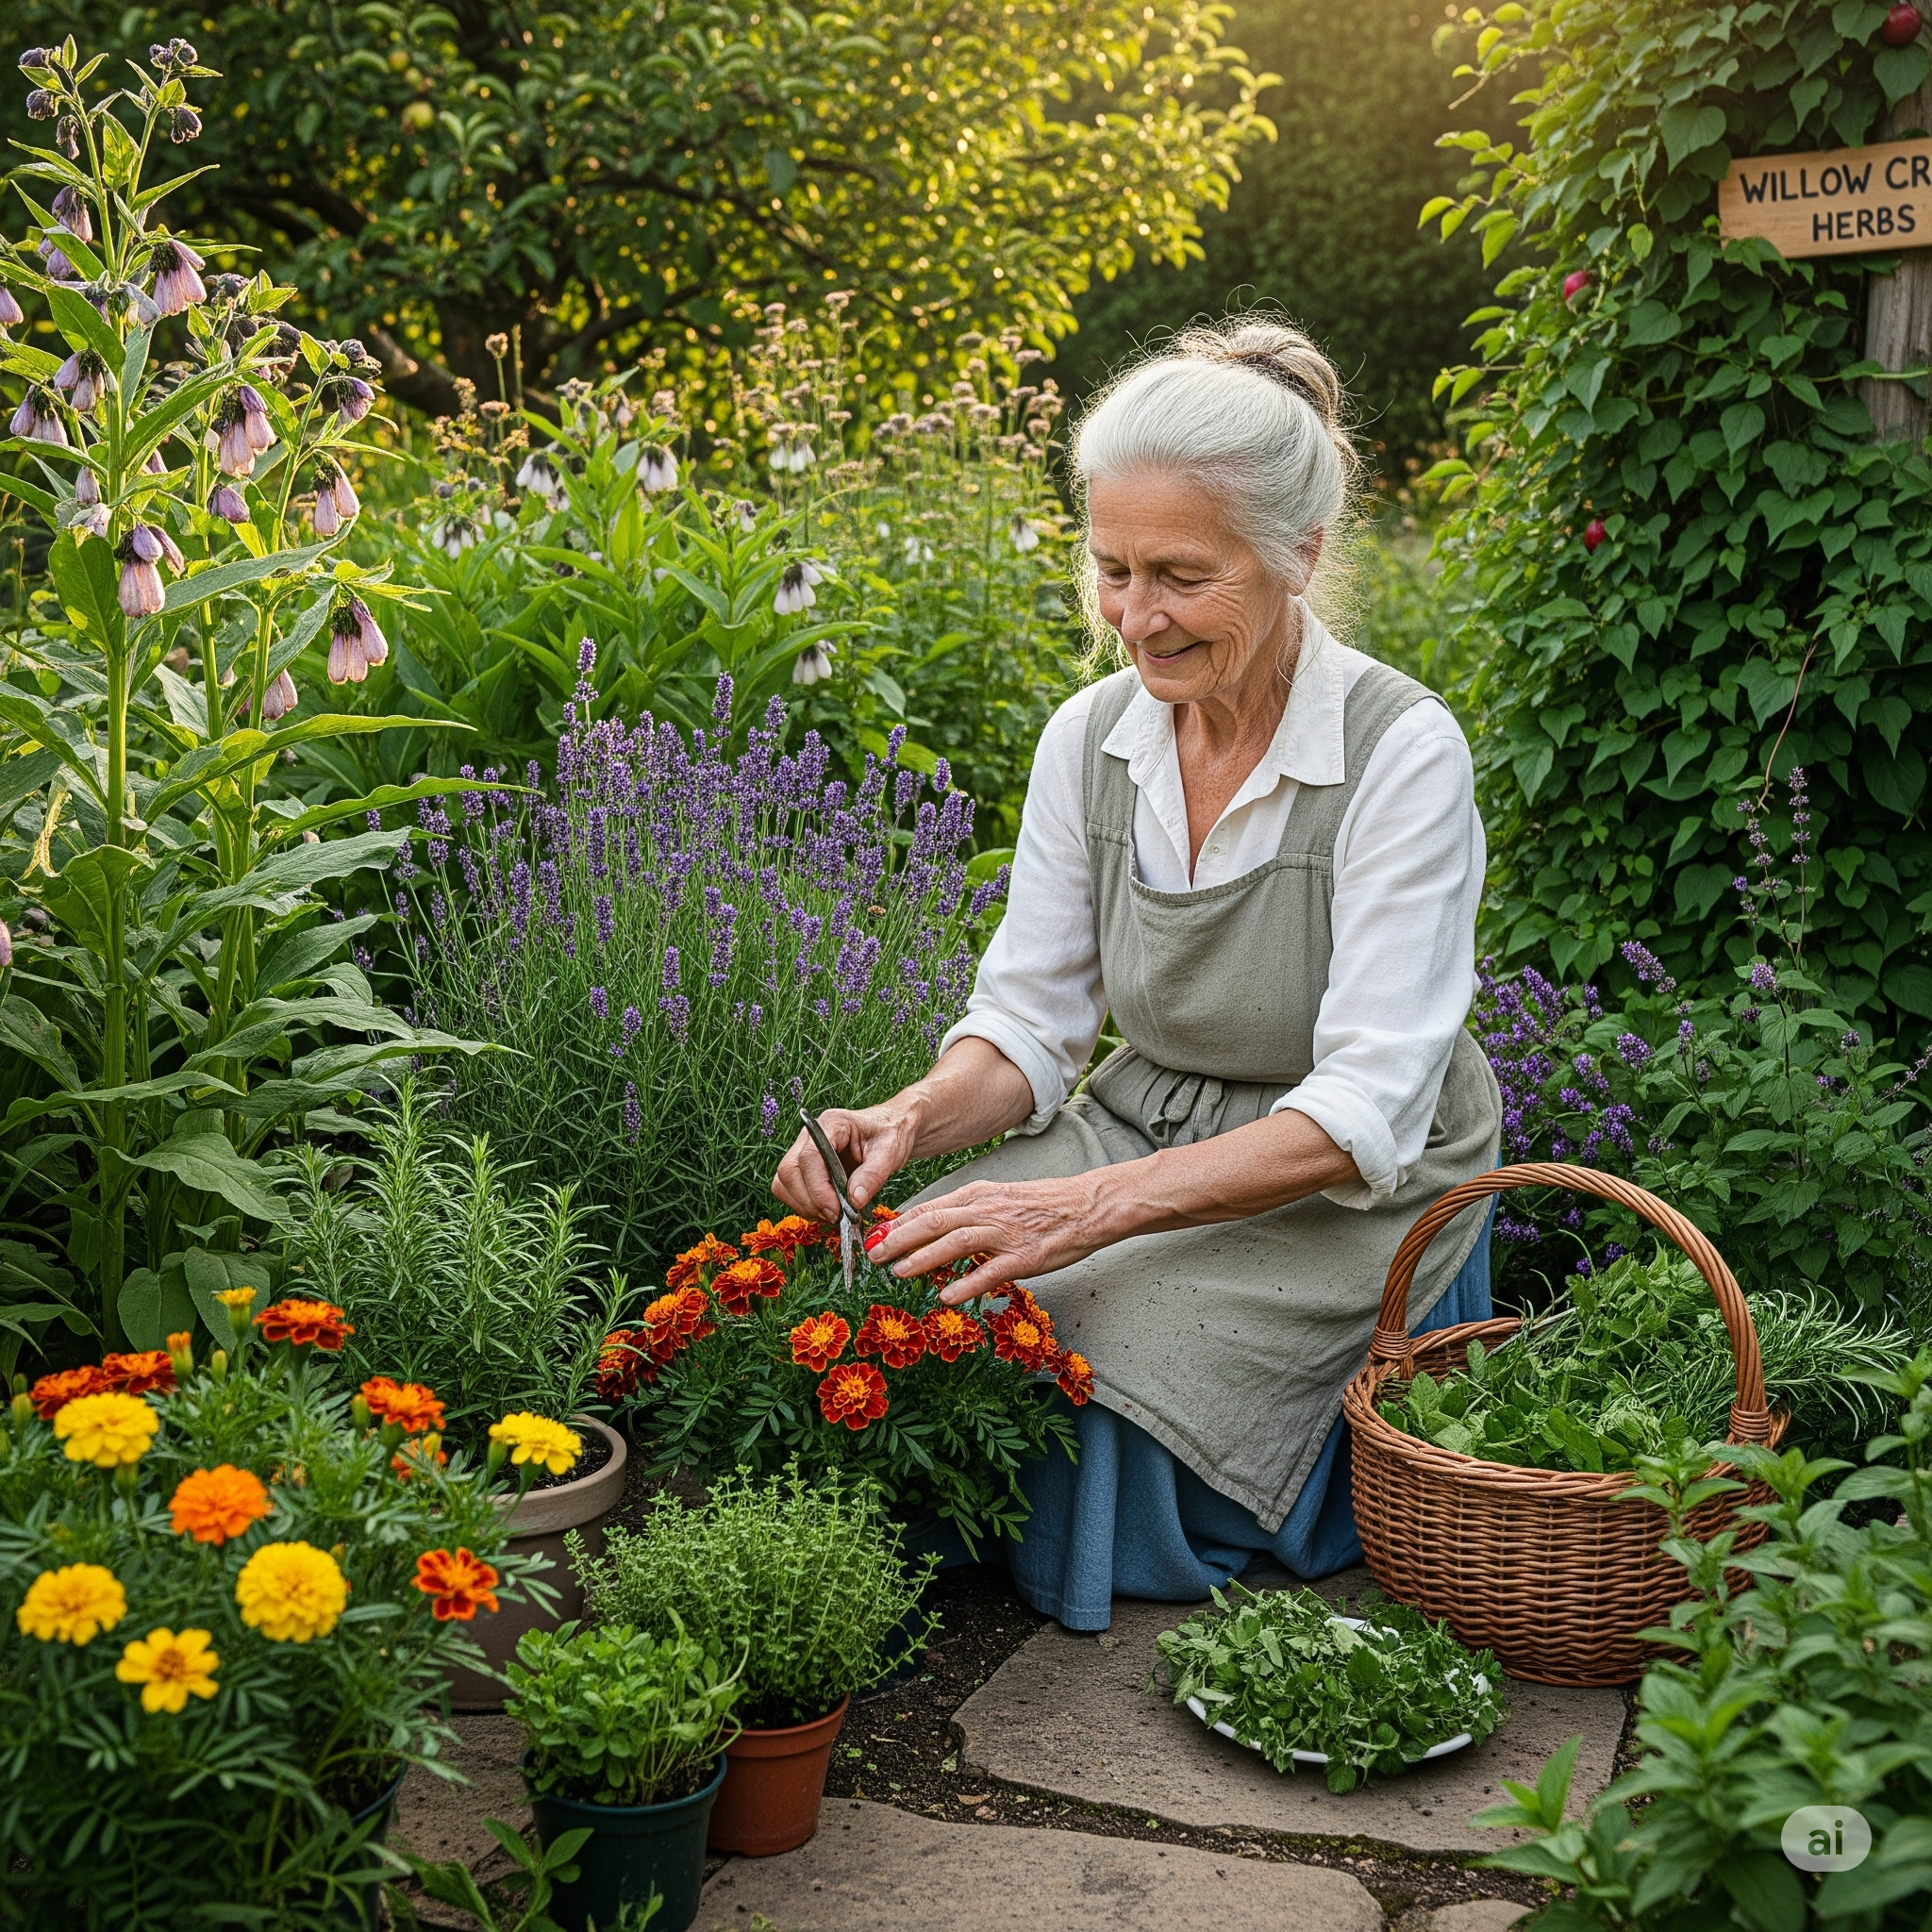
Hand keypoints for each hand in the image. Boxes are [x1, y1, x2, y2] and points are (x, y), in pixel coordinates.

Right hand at [770, 1100, 919, 1222]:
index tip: (836, 1210)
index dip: (818, 1188)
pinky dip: (807, 1207)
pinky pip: (791, 1191)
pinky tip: (830, 1210)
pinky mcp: (805, 1169)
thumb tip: (853, 1201)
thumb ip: (873, 1175)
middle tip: (836, 1217)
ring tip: (835, 1214)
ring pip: (784, 1184)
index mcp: (831, 1124)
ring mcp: (803, 1152)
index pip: (809, 1157)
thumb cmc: (891, 1134)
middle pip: (788, 1172)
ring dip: (806, 1206)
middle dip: (809, 1201)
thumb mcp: (890, 1152)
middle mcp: (810, 1136)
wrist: (893, 1130)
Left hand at [865, 1175, 1112, 1304]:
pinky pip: (991, 1271)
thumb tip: (931, 1231)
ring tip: (899, 1272)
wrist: (1085, 1206)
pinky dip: (967, 1283)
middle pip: (934, 1221)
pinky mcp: (1025, 1256)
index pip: (929, 1208)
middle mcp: (986, 1210)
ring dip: (924, 1257)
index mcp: (977, 1195)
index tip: (874, 1237)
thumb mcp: (997, 1198)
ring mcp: (1005, 1233)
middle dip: (899, 1239)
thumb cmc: (1041, 1205)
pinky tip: (947, 1296)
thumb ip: (965, 1213)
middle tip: (873, 1255)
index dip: (898, 1224)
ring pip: (956, 1242)